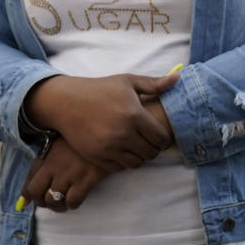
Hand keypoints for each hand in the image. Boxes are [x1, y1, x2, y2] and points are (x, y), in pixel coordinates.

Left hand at [20, 136, 108, 211]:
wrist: (107, 134)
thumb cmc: (83, 139)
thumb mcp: (59, 144)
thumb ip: (43, 163)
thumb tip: (26, 194)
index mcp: (48, 157)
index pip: (29, 182)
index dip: (28, 195)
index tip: (31, 200)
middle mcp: (56, 166)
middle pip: (37, 193)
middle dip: (41, 202)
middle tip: (50, 201)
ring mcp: (71, 173)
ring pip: (54, 200)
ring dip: (57, 206)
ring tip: (64, 202)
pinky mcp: (87, 178)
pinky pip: (73, 201)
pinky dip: (72, 204)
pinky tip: (76, 199)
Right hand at [23, 71, 179, 170]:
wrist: (66, 102)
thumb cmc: (99, 89)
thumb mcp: (128, 82)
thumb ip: (155, 83)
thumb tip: (178, 77)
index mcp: (134, 115)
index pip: (161, 138)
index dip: (164, 139)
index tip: (161, 136)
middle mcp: (123, 134)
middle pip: (151, 153)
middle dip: (154, 149)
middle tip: (149, 142)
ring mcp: (109, 147)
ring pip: (136, 163)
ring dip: (139, 157)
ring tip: (136, 147)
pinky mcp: (97, 156)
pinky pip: (119, 167)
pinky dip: (123, 161)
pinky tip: (122, 150)